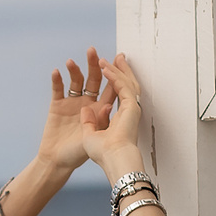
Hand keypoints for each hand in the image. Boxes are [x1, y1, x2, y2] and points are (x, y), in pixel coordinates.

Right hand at [33, 50, 108, 173]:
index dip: (114, 73)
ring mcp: (72, 103)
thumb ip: (100, 121)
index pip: (110, 88)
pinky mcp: (57, 105)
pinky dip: (57, 80)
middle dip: (95, 64)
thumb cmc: (79, 153)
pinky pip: (58, 89)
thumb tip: (107, 105)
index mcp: (101, 110)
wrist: (59, 162)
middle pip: (94, 79)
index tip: (117, 58)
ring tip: (72, 62)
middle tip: (93, 52)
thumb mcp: (94, 137)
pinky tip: (57, 72)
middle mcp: (88, 103)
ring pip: (76, 81)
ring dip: (75, 70)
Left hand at [82, 50, 147, 178]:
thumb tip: (85, 109)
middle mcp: (124, 111)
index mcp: (115, 117)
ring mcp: (129, 108)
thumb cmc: (102, 154)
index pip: (115, 93)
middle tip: (118, 57)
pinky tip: (105, 68)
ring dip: (116, 70)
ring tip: (108, 58)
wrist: (111, 158)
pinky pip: (121, 87)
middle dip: (120, 70)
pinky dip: (114, 77)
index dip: (113, 80)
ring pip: (124, 83)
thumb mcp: (89, 134)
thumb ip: (88, 121)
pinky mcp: (131, 106)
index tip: (108, 69)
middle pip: (123, 85)